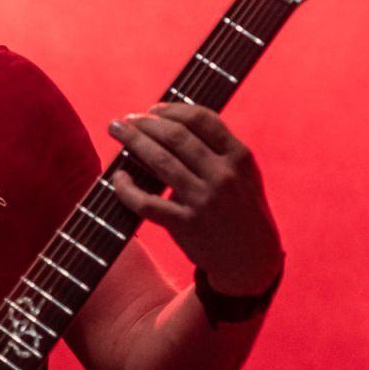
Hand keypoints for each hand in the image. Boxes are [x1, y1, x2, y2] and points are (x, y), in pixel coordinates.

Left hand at [108, 103, 283, 296]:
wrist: (251, 260)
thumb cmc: (241, 210)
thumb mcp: (244, 174)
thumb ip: (219, 148)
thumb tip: (174, 122)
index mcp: (239, 156)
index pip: (202, 119)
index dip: (172, 110)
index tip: (152, 110)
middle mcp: (222, 175)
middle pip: (176, 136)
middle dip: (145, 123)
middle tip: (125, 119)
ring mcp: (204, 200)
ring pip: (160, 161)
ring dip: (133, 142)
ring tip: (117, 131)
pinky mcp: (187, 225)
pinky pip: (148, 202)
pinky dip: (127, 189)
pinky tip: (118, 178)